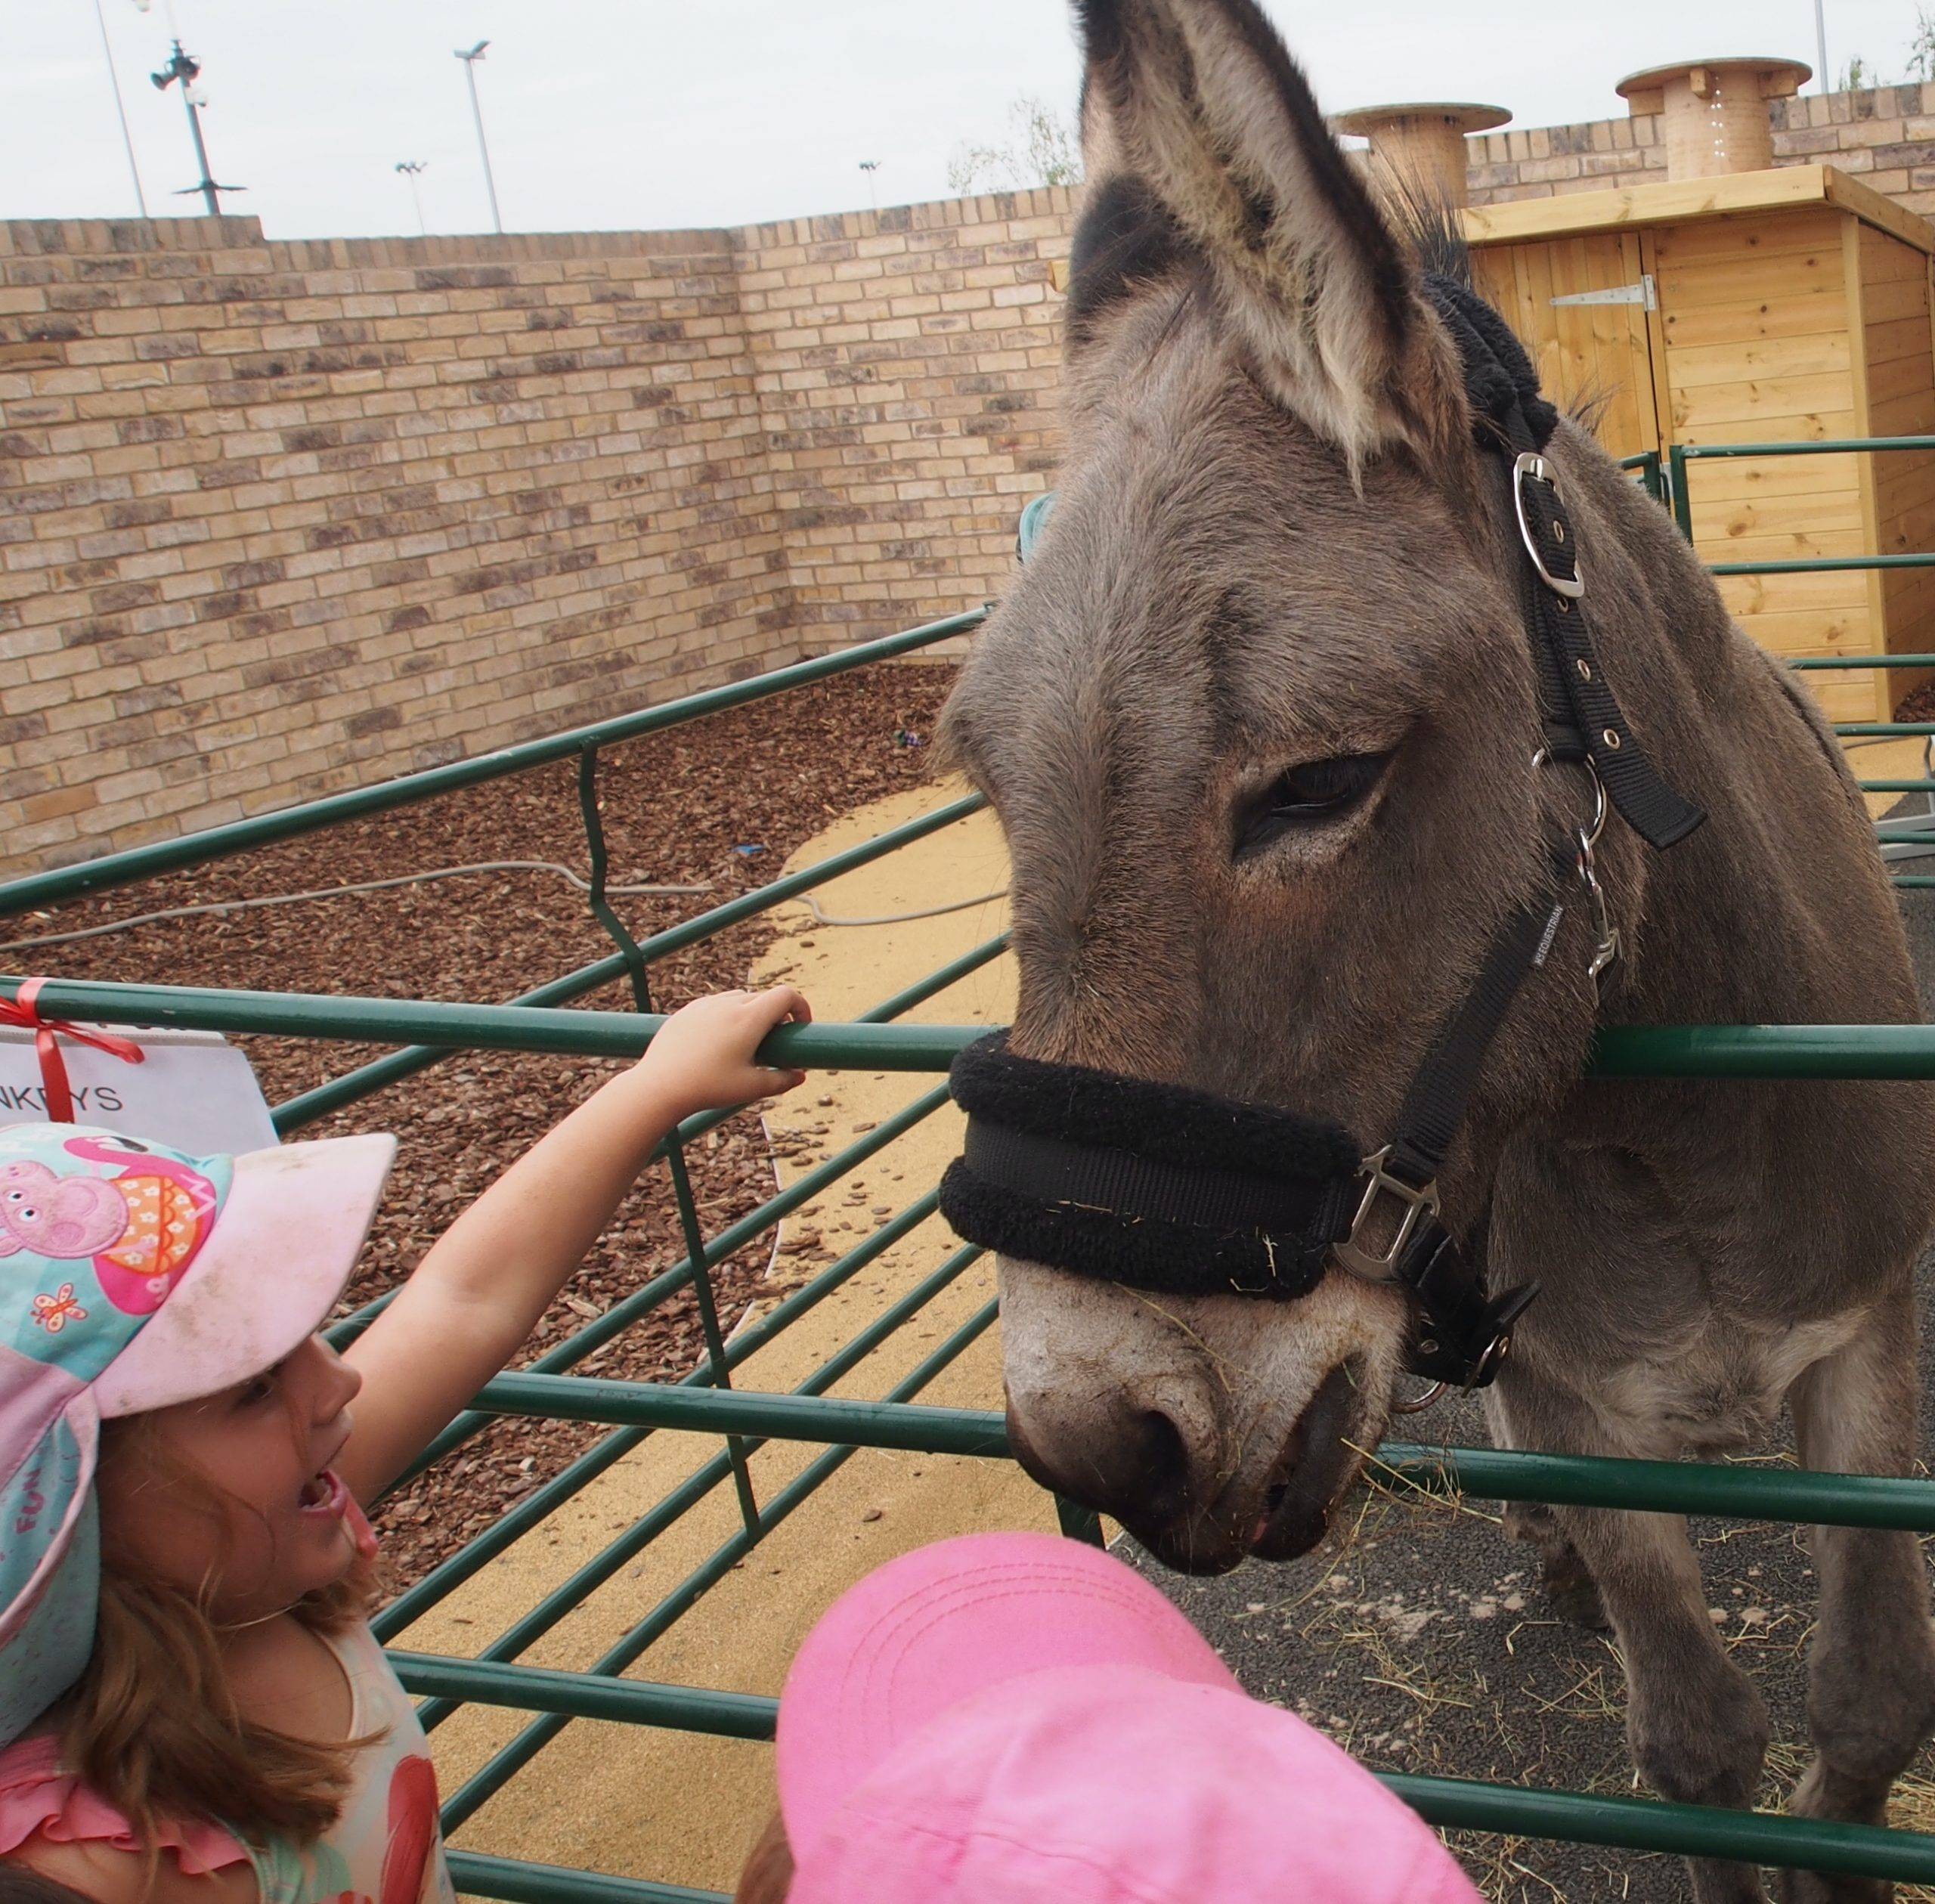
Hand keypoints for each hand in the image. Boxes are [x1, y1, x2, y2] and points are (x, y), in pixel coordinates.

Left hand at [639, 986, 811, 1117]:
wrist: (659, 1086)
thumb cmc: (708, 1088)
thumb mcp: (751, 1088)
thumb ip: (782, 1081)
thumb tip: (800, 1076)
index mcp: (749, 1018)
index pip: (786, 995)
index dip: (800, 1007)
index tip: (799, 1026)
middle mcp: (728, 1004)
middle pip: (763, 997)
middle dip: (776, 1015)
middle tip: (774, 1042)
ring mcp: (705, 1004)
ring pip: (739, 998)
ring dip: (751, 1013)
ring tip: (746, 1042)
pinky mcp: (687, 1010)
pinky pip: (715, 1004)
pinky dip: (726, 1015)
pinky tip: (719, 1042)